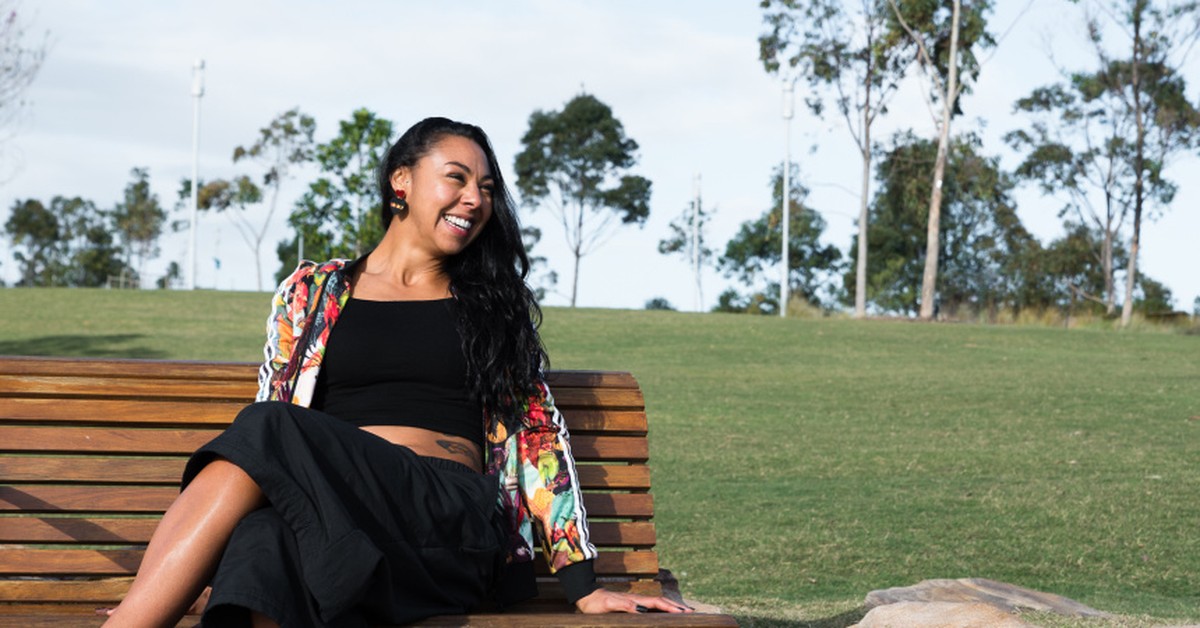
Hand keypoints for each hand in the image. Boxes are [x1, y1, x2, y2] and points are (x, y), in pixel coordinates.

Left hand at [574, 588, 693, 613]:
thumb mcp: (609, 605)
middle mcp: (638, 600)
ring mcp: (636, 602)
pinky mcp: (632, 605)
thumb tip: (641, 609)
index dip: (671, 608)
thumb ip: (625, 605)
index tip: (684, 612)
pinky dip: (661, 609)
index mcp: (635, 600)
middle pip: (661, 602)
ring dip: (671, 607)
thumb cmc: (596, 603)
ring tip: (683, 611)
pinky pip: (651, 607)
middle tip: (691, 612)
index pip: (658, 603)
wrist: (586, 596)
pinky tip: (663, 612)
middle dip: (676, 607)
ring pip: (658, 604)